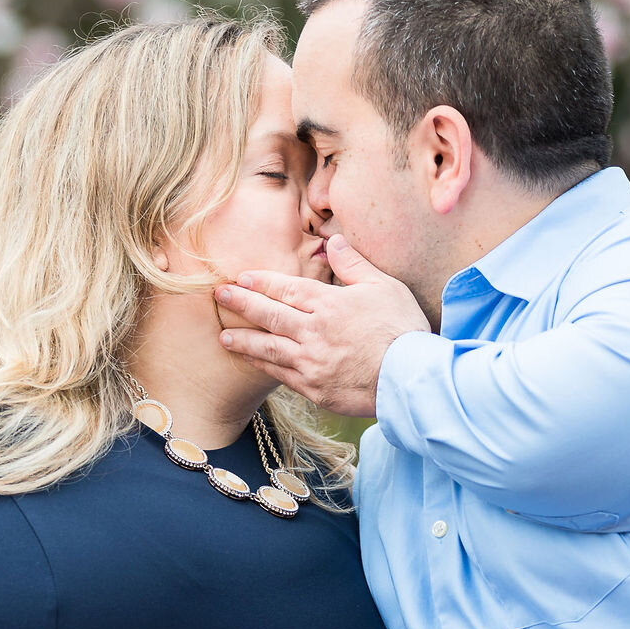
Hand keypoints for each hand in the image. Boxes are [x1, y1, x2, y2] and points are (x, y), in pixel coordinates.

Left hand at [213, 234, 429, 417]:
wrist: (409, 379)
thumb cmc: (402, 329)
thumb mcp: (384, 287)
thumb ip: (354, 264)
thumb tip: (333, 240)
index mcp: (328, 304)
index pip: (286, 289)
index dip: (260, 283)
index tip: (241, 278)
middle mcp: (313, 332)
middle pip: (269, 315)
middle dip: (241, 304)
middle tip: (219, 296)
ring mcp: (310, 362)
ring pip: (268, 348)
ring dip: (243, 340)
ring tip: (224, 336)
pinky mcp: (314, 388)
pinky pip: (280, 375)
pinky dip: (263, 366)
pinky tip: (252, 360)